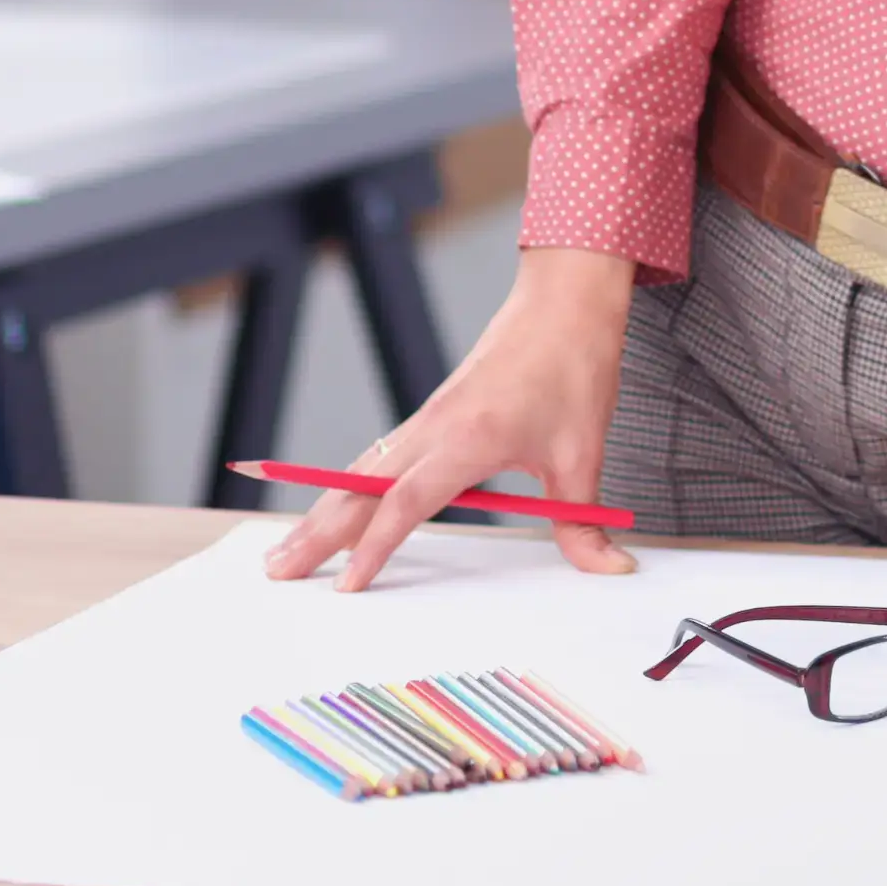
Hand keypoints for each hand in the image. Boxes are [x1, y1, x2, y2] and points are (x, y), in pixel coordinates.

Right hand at [264, 246, 641, 591]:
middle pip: (359, 487)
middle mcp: (435, 426)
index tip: (347, 586)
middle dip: (316, 532)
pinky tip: (334, 508)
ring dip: (323, 510)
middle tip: (275, 570)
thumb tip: (612, 568)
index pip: (405, 502)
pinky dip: (348, 486)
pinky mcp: (433, 413)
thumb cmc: (573, 366)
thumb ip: (585, 522)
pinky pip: (380, 456)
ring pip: (361, 470)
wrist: (565, 299)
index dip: (374, 547)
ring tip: (286, 549)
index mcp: (468, 437)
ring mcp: (428, 418)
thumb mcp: (584, 452)